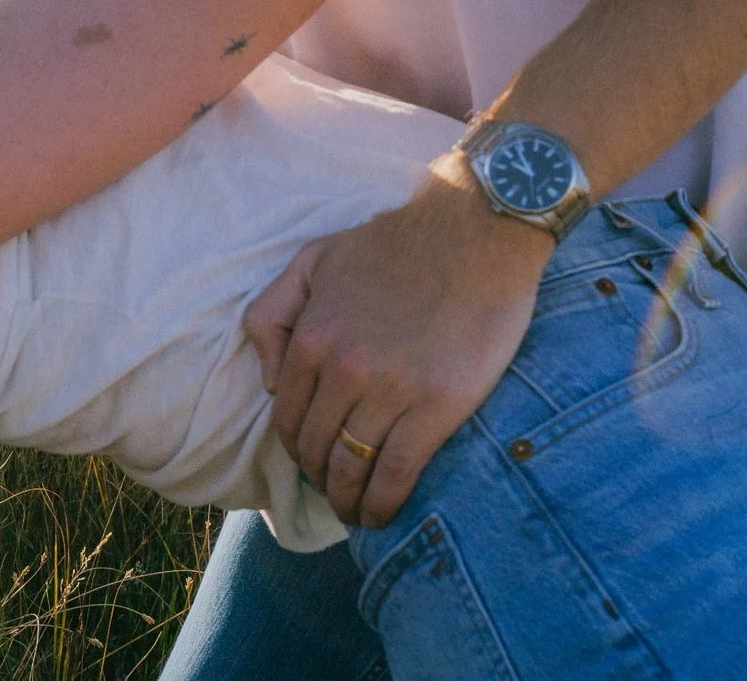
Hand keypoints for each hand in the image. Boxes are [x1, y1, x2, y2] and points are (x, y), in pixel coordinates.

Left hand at [243, 161, 550, 526]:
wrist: (474, 232)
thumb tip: (272, 381)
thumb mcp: (312, 260)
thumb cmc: (394, 244)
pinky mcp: (436, 407)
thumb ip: (274, 312)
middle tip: (336, 491)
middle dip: (320, 478)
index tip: (311, 462)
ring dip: (348, 500)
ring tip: (356, 511)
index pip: (288, 417)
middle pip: (316, 449)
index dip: (297, 449)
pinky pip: (395, 474)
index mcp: (311, 337)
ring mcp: (390, 391)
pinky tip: (382, 515)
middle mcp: (343, 369)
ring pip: (351, 468)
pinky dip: (382, 505)